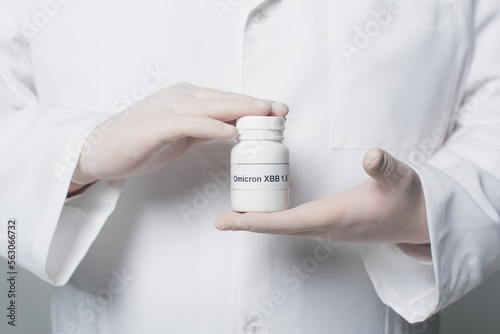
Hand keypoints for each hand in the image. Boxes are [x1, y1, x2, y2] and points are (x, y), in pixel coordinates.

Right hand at [71, 83, 287, 186]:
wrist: (102, 150)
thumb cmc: (142, 142)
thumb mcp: (181, 135)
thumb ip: (204, 130)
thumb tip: (231, 131)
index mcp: (187, 99)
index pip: (227, 100)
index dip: (254, 105)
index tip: (278, 111)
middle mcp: (180, 98)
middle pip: (225, 99)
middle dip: (256, 105)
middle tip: (282, 110)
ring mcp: (168, 109)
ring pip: (211, 107)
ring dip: (241, 110)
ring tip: (266, 115)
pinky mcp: (156, 125)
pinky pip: (189, 124)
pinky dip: (211, 126)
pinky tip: (231, 131)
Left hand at [215, 148, 429, 244]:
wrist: (417, 221)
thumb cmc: (407, 200)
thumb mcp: (401, 178)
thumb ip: (385, 167)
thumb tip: (371, 155)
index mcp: (336, 216)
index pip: (290, 221)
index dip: (259, 222)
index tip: (231, 222)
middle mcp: (326, 227)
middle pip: (279, 228)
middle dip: (249, 225)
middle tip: (221, 221)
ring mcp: (326, 229)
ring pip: (285, 228)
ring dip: (258, 223)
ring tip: (233, 215)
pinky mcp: (327, 225)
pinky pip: (293, 225)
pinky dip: (273, 220)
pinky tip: (262, 210)